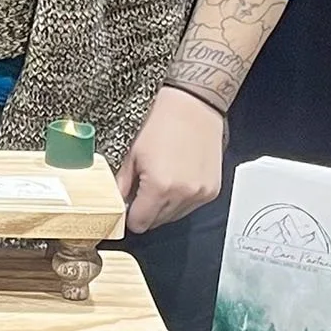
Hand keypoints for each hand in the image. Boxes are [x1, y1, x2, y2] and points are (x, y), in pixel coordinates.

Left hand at [117, 86, 224, 234]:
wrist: (194, 106)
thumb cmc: (162, 124)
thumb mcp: (133, 154)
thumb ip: (122, 184)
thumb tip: (117, 202)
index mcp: (159, 187)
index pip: (140, 223)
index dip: (131, 218)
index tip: (128, 208)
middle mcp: (182, 195)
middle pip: (157, 223)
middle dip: (147, 212)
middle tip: (142, 191)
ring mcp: (200, 194)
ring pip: (175, 216)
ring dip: (165, 207)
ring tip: (161, 182)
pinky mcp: (212, 190)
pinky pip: (191, 206)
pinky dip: (182, 200)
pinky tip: (177, 180)